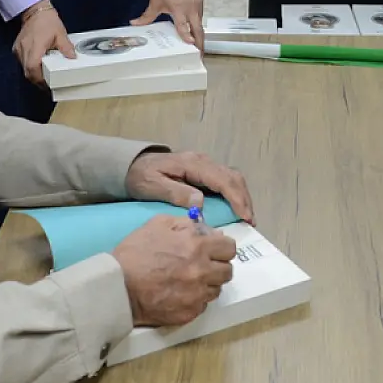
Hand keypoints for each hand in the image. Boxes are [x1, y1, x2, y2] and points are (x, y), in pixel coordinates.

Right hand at [14, 0, 73, 86]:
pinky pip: (22, 62)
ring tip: (44, 77)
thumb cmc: (49, 22)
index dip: (40, 79)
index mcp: (36, 46)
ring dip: (33, 74)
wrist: (35, 11)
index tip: (48, 85)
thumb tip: (73, 59)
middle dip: (37, 80)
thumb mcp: (61, 34)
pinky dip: (29, 67)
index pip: (33, 68)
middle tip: (48, 85)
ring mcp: (19, 49)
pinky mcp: (17, 48)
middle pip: (27, 72)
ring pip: (24, 68)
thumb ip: (66, 48)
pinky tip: (38, 67)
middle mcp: (24, 49)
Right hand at [112, 215, 236, 326]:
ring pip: (216, 290)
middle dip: (217, 266)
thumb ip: (185, 223)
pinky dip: (195, 300)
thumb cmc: (135, 253)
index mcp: (197, 246)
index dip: (221, 248)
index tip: (213, 250)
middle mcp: (202, 271)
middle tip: (203, 266)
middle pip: (227, 271)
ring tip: (190, 281)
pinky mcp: (189, 313)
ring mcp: (197, 294)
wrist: (117, 287)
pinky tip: (180, 294)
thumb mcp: (157, 224)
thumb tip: (204, 228)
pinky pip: (202, 305)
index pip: (229, 248)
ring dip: (208, 284)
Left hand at [126, 150, 255, 223]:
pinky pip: (224, 180)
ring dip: (241, 196)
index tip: (245, 216)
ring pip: (232, 177)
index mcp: (192, 164)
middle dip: (244, 199)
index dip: (236, 198)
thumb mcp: (153, 185)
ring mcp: (204, 165)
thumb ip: (176, 192)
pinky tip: (235, 209)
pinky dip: (234, 194)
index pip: (222, 179)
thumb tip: (201, 202)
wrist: (132, 164)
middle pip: (232, 177)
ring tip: (246, 218)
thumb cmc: (141, 176)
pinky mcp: (203, 171)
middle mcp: (202, 161)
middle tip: (250, 221)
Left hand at [134, 0, 204, 48]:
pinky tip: (196, 31)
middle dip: (200, 42)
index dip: (188, 36)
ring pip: (200, 23)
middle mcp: (190, 7)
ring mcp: (197, 4)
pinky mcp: (201, 0)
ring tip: (198, 46)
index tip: (192, 46)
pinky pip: (200, 15)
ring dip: (200, 34)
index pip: (183, 26)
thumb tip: (133, 24)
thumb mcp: (155, 2)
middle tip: (199, 54)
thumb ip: (146, 16)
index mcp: (178, 8)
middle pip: (198, 28)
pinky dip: (198, 24)